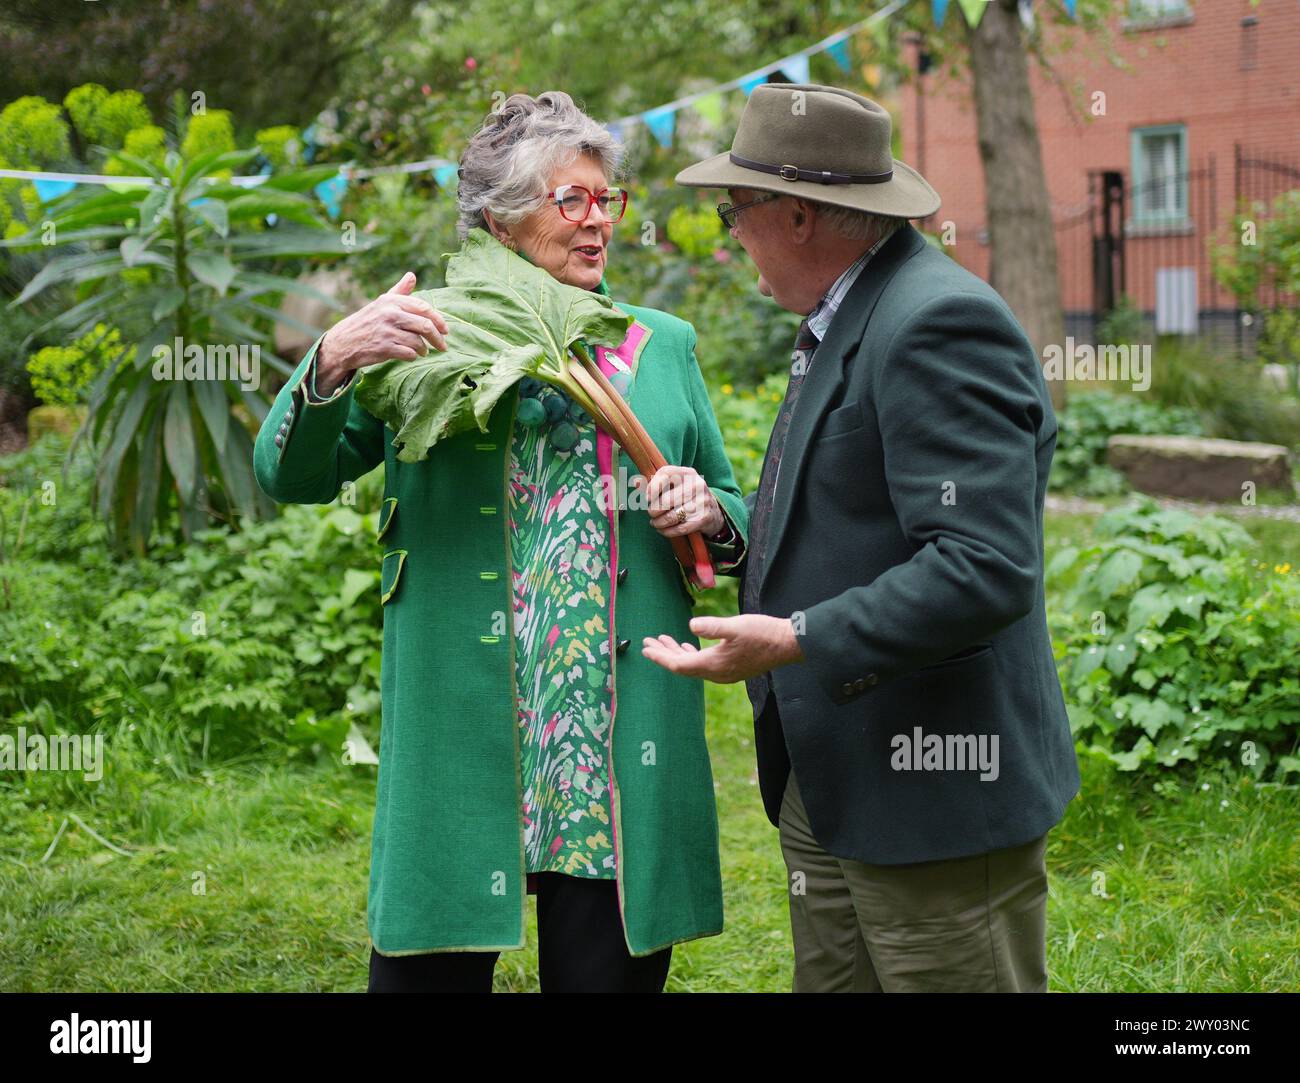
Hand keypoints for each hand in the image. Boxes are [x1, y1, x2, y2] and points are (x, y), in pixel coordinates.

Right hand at [315, 272, 448, 394]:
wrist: (344, 342)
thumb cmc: (367, 322)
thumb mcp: (382, 303)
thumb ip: (400, 291)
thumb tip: (412, 275)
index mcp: (391, 301)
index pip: (424, 308)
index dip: (439, 320)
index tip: (446, 330)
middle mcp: (390, 313)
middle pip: (426, 325)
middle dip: (438, 338)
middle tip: (443, 346)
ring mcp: (387, 331)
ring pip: (418, 341)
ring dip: (424, 349)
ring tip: (423, 351)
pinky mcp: (384, 348)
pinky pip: (409, 353)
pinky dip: (413, 356)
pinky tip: (412, 355)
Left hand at [638, 465, 723, 538]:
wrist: (713, 511)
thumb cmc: (686, 496)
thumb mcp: (674, 485)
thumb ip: (654, 483)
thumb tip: (635, 482)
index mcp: (687, 473)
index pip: (665, 474)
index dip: (651, 487)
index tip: (647, 498)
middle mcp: (696, 484)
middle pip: (665, 500)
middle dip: (653, 510)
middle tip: (651, 513)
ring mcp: (702, 501)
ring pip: (671, 516)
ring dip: (658, 523)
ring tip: (655, 523)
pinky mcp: (704, 518)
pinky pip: (679, 528)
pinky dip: (667, 531)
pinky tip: (663, 530)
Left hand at [641, 614, 803, 683]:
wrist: (788, 644)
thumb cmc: (763, 633)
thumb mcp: (736, 626)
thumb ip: (712, 627)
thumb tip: (691, 626)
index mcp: (714, 665)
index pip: (679, 665)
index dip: (660, 657)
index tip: (645, 648)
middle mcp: (717, 674)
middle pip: (683, 666)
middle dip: (664, 654)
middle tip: (648, 642)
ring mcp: (725, 672)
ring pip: (693, 665)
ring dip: (677, 652)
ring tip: (663, 640)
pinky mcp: (732, 667)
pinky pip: (704, 664)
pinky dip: (692, 654)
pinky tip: (688, 644)